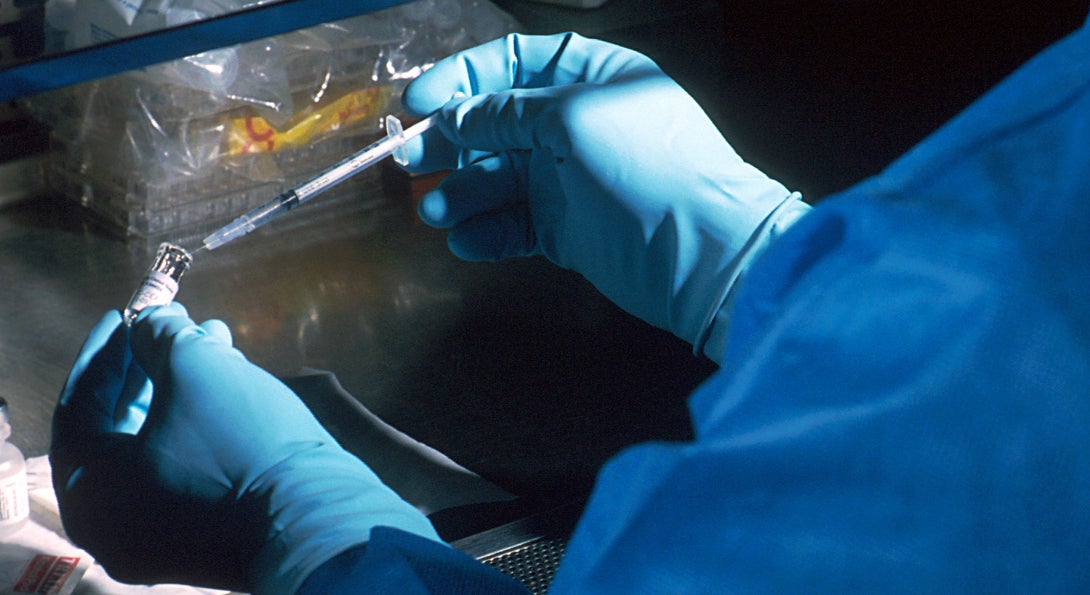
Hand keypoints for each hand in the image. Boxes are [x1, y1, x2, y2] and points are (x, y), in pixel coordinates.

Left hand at [51, 304, 439, 594]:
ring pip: (157, 448)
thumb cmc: (241, 441)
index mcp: (92, 490)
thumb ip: (159, 334)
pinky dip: (197, 427)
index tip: (126, 313)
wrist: (315, 516)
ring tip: (216, 340)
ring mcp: (157, 539)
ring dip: (181, 389)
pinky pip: (181, 474)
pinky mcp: (200, 541)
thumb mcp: (195, 368)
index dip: (105, 350)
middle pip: (119, 428)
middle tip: (175, 325)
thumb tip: (150, 321)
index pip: (80, 406)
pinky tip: (231, 381)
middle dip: (151, 366)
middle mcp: (113, 525)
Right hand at [401, 33, 809, 361]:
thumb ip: (510, 112)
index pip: (516, 63)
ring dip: (462, 192)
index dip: (464, 78)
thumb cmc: (648, 168)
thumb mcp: (575, 119)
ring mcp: (570, 180)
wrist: (703, 255)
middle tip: (407, 159)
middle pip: (497, 122)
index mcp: (590, 78)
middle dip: (451, 139)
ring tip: (435, 211)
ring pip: (499, 178)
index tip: (420, 101)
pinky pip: (514, 224)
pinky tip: (464, 240)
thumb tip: (457, 115)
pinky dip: (487, 231)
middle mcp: (576, 125)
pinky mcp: (565, 230)